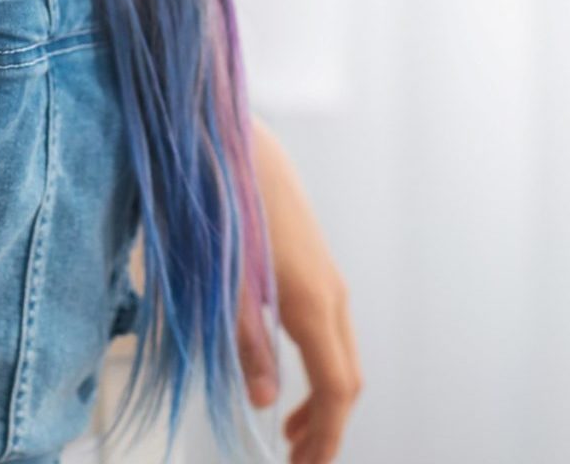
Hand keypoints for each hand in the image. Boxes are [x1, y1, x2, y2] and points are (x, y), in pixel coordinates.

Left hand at [236, 118, 360, 463]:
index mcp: (312, 304)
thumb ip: (245, 346)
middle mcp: (331, 292)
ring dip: (323, 398)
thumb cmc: (221, 209)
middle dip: (327, 426)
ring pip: (341, 352)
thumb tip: (265, 402)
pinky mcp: (313, 263)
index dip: (326, 437)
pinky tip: (290, 374)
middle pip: (347, 377)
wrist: (229, 138)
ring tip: (292, 431)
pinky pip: (330, 329)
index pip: (337, 390)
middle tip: (297, 461)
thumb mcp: (222, 287)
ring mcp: (327, 275)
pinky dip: (318, 366)